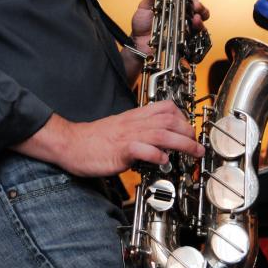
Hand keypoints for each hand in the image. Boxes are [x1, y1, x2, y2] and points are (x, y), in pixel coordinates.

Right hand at [13, 100, 203, 176]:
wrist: (70, 143)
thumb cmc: (93, 139)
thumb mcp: (119, 129)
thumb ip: (139, 132)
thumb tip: (157, 142)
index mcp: (134, 117)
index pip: (164, 108)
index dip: (182, 117)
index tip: (189, 129)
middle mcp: (133, 124)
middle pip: (168, 120)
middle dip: (188, 131)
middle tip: (196, 144)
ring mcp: (127, 136)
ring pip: (161, 133)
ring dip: (181, 143)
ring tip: (193, 152)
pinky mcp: (119, 151)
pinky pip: (141, 149)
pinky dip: (155, 154)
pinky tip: (162, 160)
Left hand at [121, 0, 209, 84]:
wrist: (139, 45)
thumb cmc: (141, 25)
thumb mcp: (145, 7)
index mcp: (173, 0)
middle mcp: (182, 10)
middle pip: (197, 0)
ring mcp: (186, 23)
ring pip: (202, 14)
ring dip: (202, 10)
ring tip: (196, 10)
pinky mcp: (188, 36)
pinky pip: (199, 30)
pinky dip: (200, 25)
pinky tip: (195, 22)